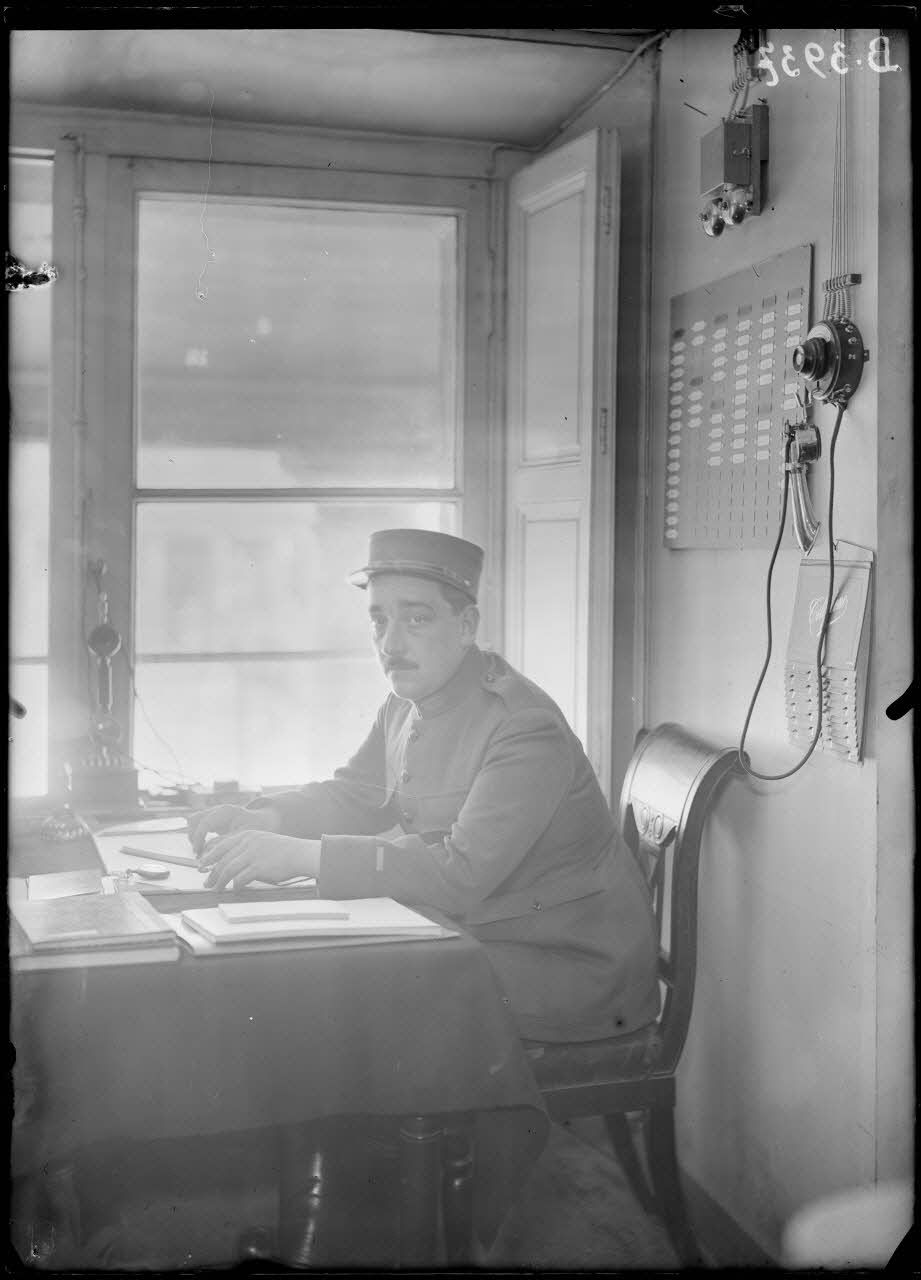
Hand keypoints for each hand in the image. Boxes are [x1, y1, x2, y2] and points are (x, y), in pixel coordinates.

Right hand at [187, 804, 280, 855]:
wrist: (265, 821)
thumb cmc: (256, 827)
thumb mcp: (242, 836)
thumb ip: (224, 843)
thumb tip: (206, 853)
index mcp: (226, 812)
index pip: (204, 823)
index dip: (198, 839)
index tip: (198, 853)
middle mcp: (217, 810)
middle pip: (194, 820)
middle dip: (193, 837)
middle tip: (199, 854)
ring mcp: (214, 814)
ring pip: (193, 822)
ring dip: (194, 837)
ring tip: (200, 852)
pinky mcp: (214, 821)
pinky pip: (199, 827)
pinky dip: (198, 838)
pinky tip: (204, 849)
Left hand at [198, 830, 320, 890]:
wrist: (300, 853)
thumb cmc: (283, 850)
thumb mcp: (262, 841)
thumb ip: (246, 848)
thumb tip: (230, 861)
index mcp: (247, 835)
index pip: (221, 845)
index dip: (209, 856)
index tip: (202, 865)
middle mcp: (247, 843)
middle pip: (222, 859)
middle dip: (211, 872)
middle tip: (205, 882)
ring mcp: (252, 854)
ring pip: (227, 869)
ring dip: (219, 881)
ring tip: (216, 889)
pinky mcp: (258, 867)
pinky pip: (240, 878)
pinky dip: (235, 886)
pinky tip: (235, 890)